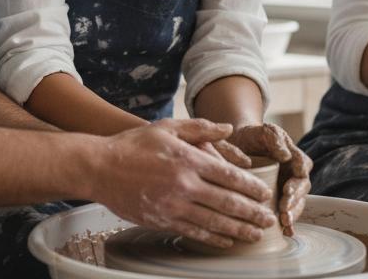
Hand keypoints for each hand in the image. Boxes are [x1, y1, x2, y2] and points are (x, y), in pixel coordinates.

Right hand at [94, 118, 275, 248]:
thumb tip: (229, 129)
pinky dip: (214, 238)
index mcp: (188, 160)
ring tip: (255, 235)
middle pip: (228, 203)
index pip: (230, 177)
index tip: (265, 195)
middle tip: (268, 220)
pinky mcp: (162, 220)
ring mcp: (173, 205)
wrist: (99, 168)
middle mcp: (184, 185)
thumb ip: (200, 127)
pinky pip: (194, 232)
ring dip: (239, 230)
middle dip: (252, 214)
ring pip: (215, 222)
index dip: (251, 188)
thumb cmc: (133, 145)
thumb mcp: (167, 127)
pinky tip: (227, 240)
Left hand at [224, 123, 311, 235]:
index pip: (303, 166)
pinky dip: (288, 223)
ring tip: (284, 222)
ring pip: (296, 202)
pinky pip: (287, 212)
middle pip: (301, 188)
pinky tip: (285, 232)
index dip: (297, 177)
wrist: (240, 142)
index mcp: (294, 155)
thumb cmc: (253, 136)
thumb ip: (275, 138)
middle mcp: (294, 173)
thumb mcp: (264, 131)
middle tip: (284, 209)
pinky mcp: (279, 199)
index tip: (288, 188)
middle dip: (294, 200)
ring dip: (292, 213)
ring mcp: (287, 187)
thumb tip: (286, 156)